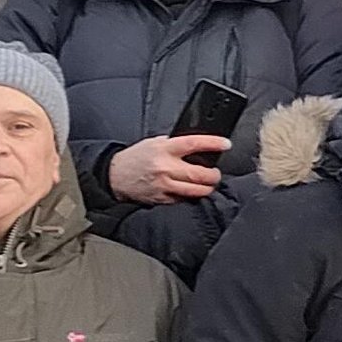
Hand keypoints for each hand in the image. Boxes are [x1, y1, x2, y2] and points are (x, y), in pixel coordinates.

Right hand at [107, 135, 227, 204]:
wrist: (116, 175)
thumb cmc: (137, 157)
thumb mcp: (155, 142)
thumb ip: (175, 144)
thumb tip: (198, 147)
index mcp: (164, 149)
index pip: (194, 144)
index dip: (213, 144)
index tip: (225, 144)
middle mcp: (165, 167)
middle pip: (200, 174)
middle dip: (214, 175)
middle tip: (215, 173)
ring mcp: (164, 185)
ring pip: (196, 190)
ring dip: (207, 187)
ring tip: (207, 183)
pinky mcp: (163, 199)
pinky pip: (185, 199)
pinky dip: (192, 195)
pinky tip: (191, 190)